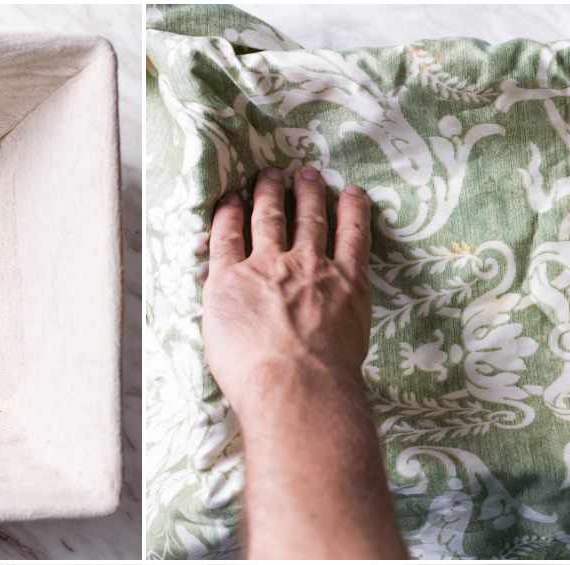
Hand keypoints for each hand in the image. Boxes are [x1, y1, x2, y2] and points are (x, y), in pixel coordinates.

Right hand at [202, 167, 372, 428]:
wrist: (294, 386)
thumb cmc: (250, 377)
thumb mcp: (216, 340)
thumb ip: (222, 308)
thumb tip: (225, 294)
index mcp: (231, 280)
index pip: (227, 235)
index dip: (230, 212)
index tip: (234, 197)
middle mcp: (269, 263)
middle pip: (268, 217)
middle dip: (268, 191)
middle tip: (270, 174)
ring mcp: (310, 266)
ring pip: (309, 217)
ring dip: (308, 191)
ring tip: (307, 174)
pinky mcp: (348, 278)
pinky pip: (353, 234)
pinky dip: (353, 210)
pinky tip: (353, 194)